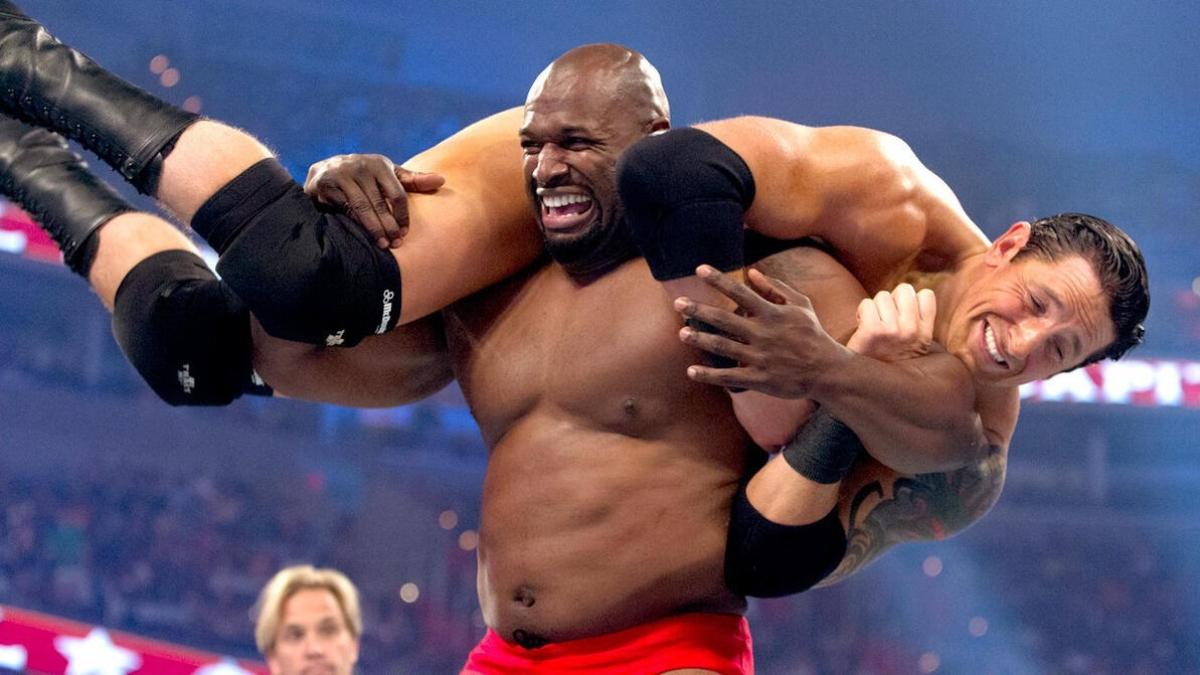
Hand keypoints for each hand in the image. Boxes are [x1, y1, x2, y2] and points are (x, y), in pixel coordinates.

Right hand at [304, 154, 444, 248]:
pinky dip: (352, 223)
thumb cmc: (365, 177)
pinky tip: (359, 235)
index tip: (404, 234)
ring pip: (361, 207)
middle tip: (395, 245)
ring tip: (381, 245)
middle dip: (389, 226)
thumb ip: (413, 181)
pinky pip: (342, 207)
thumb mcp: (388, 176)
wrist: (325, 171)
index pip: (398, 194)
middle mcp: (361, 165)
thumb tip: (442, 180)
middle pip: (380, 202)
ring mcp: (341, 173)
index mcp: (380, 164)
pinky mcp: (324, 183)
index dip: (402, 216)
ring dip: (373, 228)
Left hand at [674, 265, 848, 397]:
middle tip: (678, 303)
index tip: (699, 269)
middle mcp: (762, 334)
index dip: (718, 280)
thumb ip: (776, 288)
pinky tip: (691, 371)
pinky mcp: (758, 379)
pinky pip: (729, 376)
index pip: (740, 292)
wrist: (826, 371)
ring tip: (682, 333)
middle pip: (724, 319)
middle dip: (699, 310)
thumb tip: (752, 272)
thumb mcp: (801, 306)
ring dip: (700, 340)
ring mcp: (759, 357)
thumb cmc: (812, 335)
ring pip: (723, 347)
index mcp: (772, 313)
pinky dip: (709, 375)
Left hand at [845, 284, 935, 361]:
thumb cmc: (887, 363)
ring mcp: (893, 331)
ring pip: (882, 296)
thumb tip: (913, 294)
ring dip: (874, 308)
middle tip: (884, 320)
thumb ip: (919, 324)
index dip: (910, 300)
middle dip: (891, 300)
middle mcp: (912, 332)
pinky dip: (861, 313)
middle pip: (903, 290)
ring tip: (873, 328)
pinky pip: (867, 304)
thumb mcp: (914, 348)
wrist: (864, 386)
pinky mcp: (872, 331)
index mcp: (925, 334)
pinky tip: (862, 329)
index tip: (901, 315)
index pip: (926, 295)